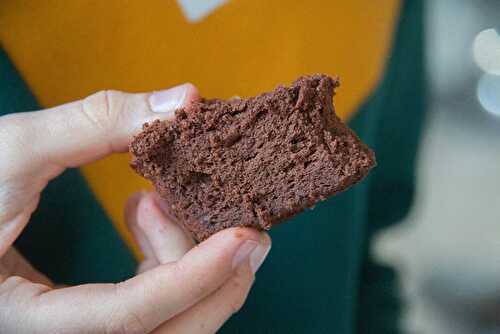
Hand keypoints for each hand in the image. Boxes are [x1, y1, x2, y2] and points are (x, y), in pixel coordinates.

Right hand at [0, 85, 271, 333]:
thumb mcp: (8, 152)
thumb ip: (94, 123)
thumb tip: (184, 101)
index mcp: (23, 322)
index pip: (125, 318)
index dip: (193, 277)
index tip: (245, 238)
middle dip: (214, 279)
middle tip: (241, 224)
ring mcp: (76, 333)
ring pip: (167, 325)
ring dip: (184, 260)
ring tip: (152, 198)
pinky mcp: (88, 317)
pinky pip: (151, 307)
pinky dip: (165, 261)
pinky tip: (145, 212)